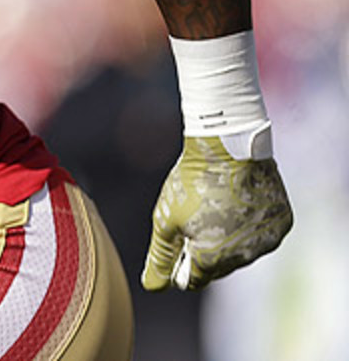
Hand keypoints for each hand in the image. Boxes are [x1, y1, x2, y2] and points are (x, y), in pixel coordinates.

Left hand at [142, 135, 292, 290]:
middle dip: (204, 249)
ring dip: (229, 238)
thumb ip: (160, 257)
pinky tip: (239, 203)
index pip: (194, 279)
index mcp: (213, 259)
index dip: (182, 262)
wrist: (227, 147)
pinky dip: (250, 224)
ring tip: (217, 207)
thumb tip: (152, 287)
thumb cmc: (191, 183)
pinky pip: (263, 233)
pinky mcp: (282, 222)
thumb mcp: (165, 220)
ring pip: (243, 251)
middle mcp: (245, 256)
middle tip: (196, 219)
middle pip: (218, 266)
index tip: (178, 240)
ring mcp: (267, 240)